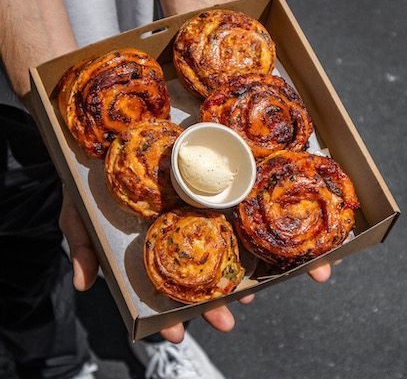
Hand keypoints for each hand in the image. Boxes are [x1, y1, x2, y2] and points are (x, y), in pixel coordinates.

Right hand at [58, 190, 333, 342]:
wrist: (105, 139)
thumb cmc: (91, 181)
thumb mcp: (80, 212)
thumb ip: (84, 244)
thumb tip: (85, 285)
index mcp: (148, 244)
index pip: (159, 285)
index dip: (168, 312)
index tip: (174, 335)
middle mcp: (173, 230)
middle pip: (195, 271)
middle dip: (211, 300)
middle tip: (225, 320)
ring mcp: (190, 208)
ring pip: (215, 245)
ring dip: (235, 271)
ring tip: (250, 291)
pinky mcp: (205, 182)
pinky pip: (225, 203)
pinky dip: (243, 222)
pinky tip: (258, 239)